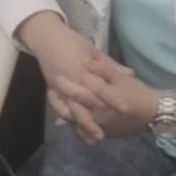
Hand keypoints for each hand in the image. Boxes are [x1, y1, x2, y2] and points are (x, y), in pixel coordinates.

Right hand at [17, 11, 130, 138]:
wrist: (46, 37)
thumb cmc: (71, 41)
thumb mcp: (92, 50)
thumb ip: (109, 65)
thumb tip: (129, 73)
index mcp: (83, 71)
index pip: (100, 88)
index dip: (112, 99)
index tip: (125, 109)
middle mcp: (71, 82)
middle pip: (81, 106)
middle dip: (90, 122)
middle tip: (101, 136)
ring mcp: (60, 86)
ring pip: (70, 110)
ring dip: (79, 125)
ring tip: (89, 138)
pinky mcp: (53, 88)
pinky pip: (59, 106)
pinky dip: (67, 118)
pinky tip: (75, 127)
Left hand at [51, 58, 159, 142]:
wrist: (152, 113)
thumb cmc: (136, 91)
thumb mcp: (121, 77)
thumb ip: (102, 68)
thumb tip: (84, 60)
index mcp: (108, 100)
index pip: (85, 93)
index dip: (69, 85)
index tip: (57, 77)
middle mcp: (103, 115)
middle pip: (77, 107)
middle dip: (63, 96)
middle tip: (53, 84)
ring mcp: (101, 126)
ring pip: (76, 119)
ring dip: (62, 108)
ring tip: (52, 94)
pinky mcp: (103, 133)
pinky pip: (82, 127)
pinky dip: (71, 117)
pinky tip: (63, 106)